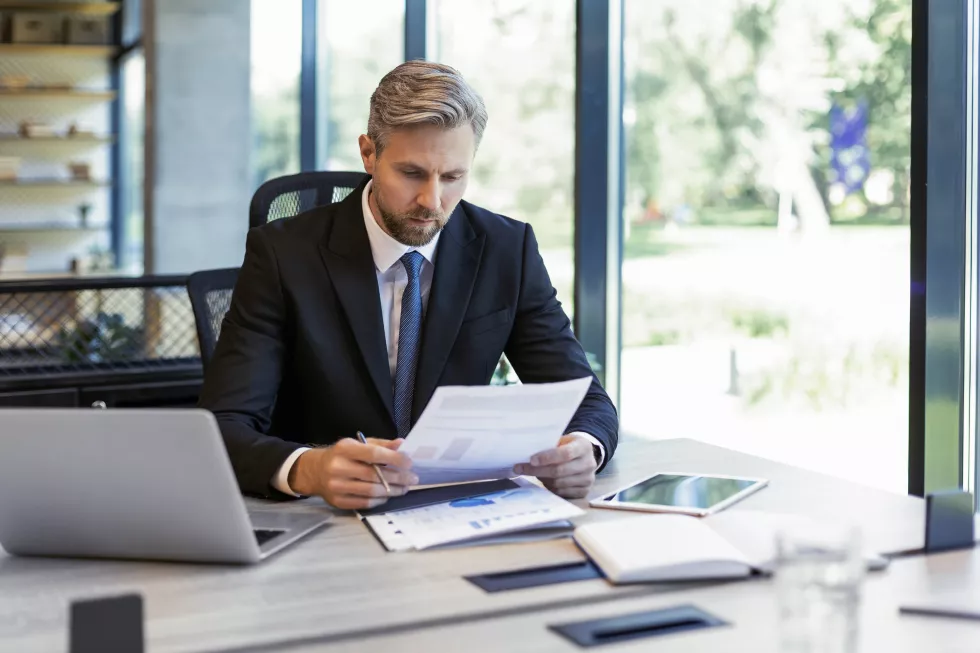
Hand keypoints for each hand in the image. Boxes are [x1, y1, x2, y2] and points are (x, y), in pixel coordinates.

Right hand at [289, 438, 417, 509]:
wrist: (315, 471)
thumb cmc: (342, 455)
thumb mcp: (358, 444)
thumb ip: (380, 444)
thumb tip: (402, 444)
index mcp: (344, 449)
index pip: (373, 454)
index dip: (394, 459)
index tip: (409, 462)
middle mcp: (338, 467)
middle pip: (374, 475)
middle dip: (398, 478)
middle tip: (413, 478)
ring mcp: (336, 486)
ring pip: (371, 491)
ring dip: (392, 491)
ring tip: (404, 488)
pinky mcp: (338, 501)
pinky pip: (365, 503)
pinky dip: (380, 500)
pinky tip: (388, 495)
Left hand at [513, 434, 596, 498]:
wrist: (585, 456)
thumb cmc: (568, 446)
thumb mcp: (562, 440)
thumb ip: (549, 446)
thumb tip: (526, 455)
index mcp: (584, 446)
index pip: (565, 453)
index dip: (547, 457)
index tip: (531, 460)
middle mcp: (589, 464)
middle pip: (559, 471)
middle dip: (537, 471)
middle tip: (520, 469)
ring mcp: (588, 479)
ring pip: (559, 484)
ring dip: (542, 479)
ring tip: (535, 473)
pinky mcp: (584, 491)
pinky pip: (562, 493)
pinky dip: (550, 488)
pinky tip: (545, 481)